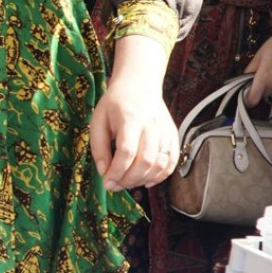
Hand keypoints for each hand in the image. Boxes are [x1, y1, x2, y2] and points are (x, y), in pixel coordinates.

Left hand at [90, 34, 178, 190]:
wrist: (138, 86)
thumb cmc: (115, 105)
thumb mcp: (98, 121)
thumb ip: (99, 147)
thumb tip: (104, 172)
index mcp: (130, 118)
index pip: (127, 151)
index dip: (117, 171)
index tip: (107, 182)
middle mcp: (152, 125)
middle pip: (145, 160)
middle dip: (129, 179)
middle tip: (116, 186)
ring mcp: (165, 131)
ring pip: (160, 164)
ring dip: (143, 180)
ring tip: (128, 183)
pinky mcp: (173, 136)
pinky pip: (172, 161)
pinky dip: (161, 176)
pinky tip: (146, 181)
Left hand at [244, 30, 271, 111]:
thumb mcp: (258, 57)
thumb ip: (248, 72)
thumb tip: (243, 84)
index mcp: (265, 76)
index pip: (252, 99)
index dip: (247, 99)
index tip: (247, 96)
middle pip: (262, 98)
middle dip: (259, 93)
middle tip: (260, 83)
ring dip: (270, 96)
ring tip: (271, 85)